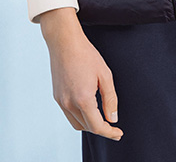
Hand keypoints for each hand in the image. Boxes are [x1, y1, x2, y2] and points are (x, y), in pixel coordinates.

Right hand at [39, 8, 122, 141]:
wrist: (64, 42)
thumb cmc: (85, 54)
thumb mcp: (105, 75)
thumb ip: (110, 99)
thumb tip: (112, 118)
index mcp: (83, 99)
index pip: (97, 126)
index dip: (109, 132)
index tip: (118, 133)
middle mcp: (69, 103)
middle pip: (86, 127)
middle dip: (100, 129)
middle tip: (113, 125)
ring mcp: (61, 100)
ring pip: (76, 123)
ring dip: (89, 124)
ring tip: (101, 118)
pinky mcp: (57, 96)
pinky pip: (69, 114)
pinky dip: (80, 116)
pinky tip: (88, 108)